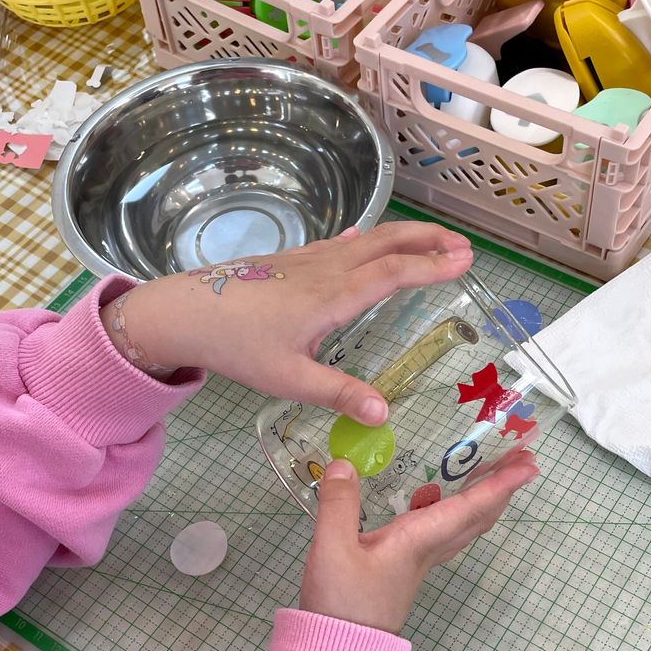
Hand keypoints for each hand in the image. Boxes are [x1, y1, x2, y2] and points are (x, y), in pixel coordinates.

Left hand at [100, 223, 472, 424]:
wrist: (183, 311)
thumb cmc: (237, 345)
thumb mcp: (288, 378)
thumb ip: (338, 393)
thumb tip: (384, 414)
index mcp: (333, 296)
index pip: (394, 273)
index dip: (432, 265)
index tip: (466, 259)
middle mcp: (326, 270)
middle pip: (387, 244)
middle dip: (428, 240)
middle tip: (464, 244)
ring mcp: (308, 260)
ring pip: (366, 239)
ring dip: (403, 237)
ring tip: (431, 241)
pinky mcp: (290, 261)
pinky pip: (338, 243)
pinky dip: (364, 239)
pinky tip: (362, 238)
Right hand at [299, 451, 538, 634]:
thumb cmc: (342, 605)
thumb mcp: (332, 550)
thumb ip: (339, 505)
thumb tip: (344, 464)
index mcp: (419, 541)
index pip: (469, 507)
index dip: (500, 484)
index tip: (529, 466)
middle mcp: (427, 550)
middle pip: (477, 517)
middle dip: (502, 487)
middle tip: (522, 459)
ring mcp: (419, 562)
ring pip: (464, 527)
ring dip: (484, 499)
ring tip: (492, 473)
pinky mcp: (406, 569)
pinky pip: (446, 533)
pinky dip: (457, 512)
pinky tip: (441, 503)